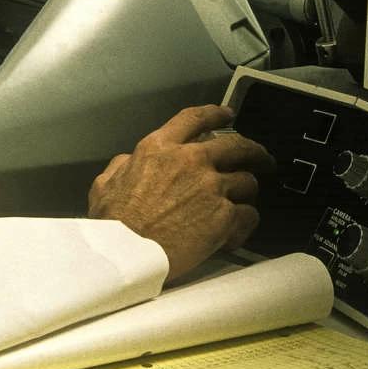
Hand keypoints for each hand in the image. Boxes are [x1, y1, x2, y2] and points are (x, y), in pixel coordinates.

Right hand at [89, 104, 275, 282]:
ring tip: (244, 203)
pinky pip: (249, 215)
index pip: (195, 118)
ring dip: (246, 192)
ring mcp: (211, 187)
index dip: (216, 114)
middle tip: (261, 159)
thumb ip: (123, 165)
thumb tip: (130, 161)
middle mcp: (191, 161)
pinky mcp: (224, 216)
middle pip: (237, 145)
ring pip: (247, 181)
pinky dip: (245, 224)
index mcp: (160, 148)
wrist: (126, 254)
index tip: (227, 115)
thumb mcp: (106, 183)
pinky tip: (236, 234)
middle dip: (254, 151)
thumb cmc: (112, 223)